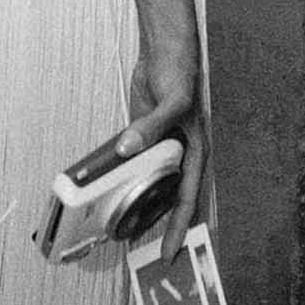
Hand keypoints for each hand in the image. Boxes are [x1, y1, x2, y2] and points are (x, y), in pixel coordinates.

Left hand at [117, 40, 205, 261]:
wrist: (164, 51)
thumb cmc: (180, 74)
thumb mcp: (171, 103)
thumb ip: (151, 127)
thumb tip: (128, 149)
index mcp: (194, 153)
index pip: (188, 200)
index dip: (179, 228)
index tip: (168, 253)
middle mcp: (179, 156)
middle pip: (170, 199)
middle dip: (159, 224)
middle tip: (141, 251)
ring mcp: (160, 148)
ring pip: (151, 184)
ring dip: (138, 203)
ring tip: (121, 228)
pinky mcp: (143, 139)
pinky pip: (133, 165)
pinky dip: (123, 179)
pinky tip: (109, 190)